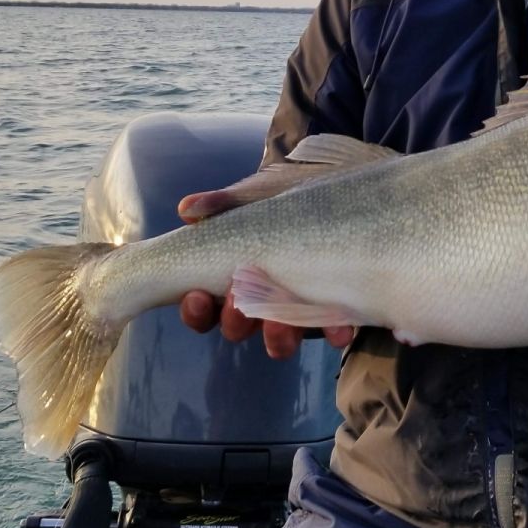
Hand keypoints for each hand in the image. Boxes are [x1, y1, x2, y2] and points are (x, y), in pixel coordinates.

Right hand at [175, 190, 354, 358]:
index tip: (197, 295)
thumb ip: (220, 203)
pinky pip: (330, 330)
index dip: (195, 311)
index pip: (202, 309)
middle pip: (237, 328)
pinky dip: (333, 331)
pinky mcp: (330, 309)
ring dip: (276, 336)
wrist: (326, 188)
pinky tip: (339, 328)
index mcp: (231, 281)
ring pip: (278, 340)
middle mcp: (259, 302)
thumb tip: (187, 209)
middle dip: (234, 320)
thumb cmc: (277, 199)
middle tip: (237, 299)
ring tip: (279, 322)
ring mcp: (294, 310)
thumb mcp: (250, 197)